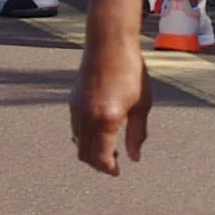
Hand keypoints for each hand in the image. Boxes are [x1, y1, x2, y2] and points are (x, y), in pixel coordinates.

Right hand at [70, 18, 153, 173]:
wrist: (108, 43)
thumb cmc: (130, 71)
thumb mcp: (142, 104)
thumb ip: (137, 133)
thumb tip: (134, 157)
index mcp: (106, 120)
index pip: (101, 158)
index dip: (109, 169)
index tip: (117, 171)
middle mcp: (86, 118)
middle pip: (85, 155)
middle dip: (98, 163)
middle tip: (114, 162)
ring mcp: (76, 109)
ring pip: (78, 142)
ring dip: (91, 151)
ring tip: (109, 146)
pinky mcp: (72, 101)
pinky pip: (75, 129)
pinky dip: (84, 137)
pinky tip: (100, 129)